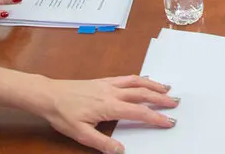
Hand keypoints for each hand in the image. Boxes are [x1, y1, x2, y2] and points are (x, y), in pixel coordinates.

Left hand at [0, 71, 178, 153]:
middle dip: (160, 98)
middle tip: (176, 102)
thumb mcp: (80, 134)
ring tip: (167, 88)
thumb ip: (102, 143)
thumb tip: (121, 151)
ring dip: (153, 85)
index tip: (169, 121)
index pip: (138, 112)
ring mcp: (108, 84)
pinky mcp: (103, 81)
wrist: (49, 95)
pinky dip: (139, 78)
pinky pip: (126, 77)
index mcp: (109, 106)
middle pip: (142, 93)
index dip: (155, 117)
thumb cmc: (63, 114)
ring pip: (136, 82)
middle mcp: (112, 92)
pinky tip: (144, 80)